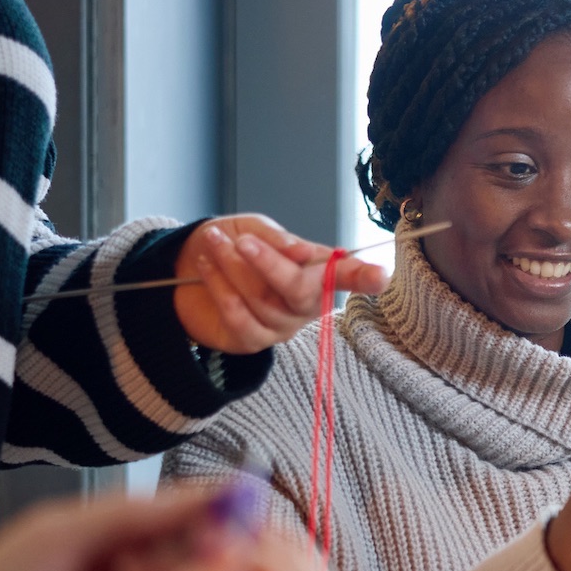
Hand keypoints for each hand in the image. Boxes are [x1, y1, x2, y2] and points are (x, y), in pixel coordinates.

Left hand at [0, 488, 240, 570]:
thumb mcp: (65, 534)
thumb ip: (140, 514)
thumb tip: (214, 492)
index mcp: (106, 529)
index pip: (179, 512)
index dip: (214, 512)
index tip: (245, 514)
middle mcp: (122, 569)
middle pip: (190, 555)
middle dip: (184, 559)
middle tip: (156, 569)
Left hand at [173, 214, 389, 354]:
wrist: (190, 265)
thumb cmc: (236, 244)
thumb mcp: (257, 228)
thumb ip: (280, 240)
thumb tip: (303, 253)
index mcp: (319, 273)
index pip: (347, 276)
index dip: (364, 277)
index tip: (380, 276)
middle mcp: (307, 304)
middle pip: (300, 291)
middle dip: (270, 265)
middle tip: (243, 240)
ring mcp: (282, 327)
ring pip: (261, 299)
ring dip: (232, 266)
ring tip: (213, 241)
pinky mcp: (252, 341)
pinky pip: (239, 316)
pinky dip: (220, 287)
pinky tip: (206, 265)